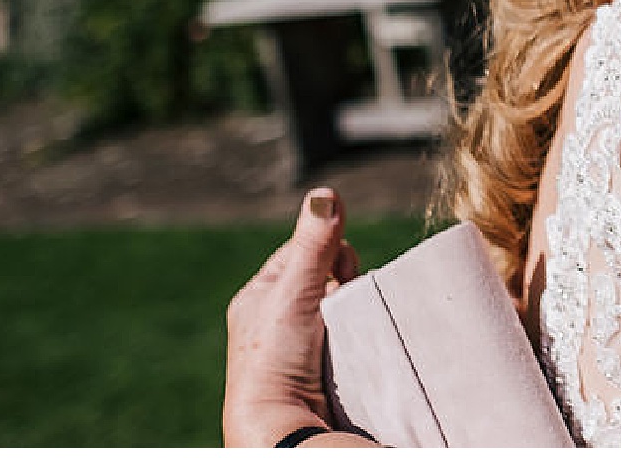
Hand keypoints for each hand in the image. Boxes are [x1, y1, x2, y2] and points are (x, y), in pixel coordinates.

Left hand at [223, 189, 360, 446]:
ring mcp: (299, 345)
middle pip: (327, 276)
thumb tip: (325, 193)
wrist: (283, 427)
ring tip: (356, 320)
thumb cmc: (275, 360)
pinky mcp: (321, 366)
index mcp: (259, 297)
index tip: (338, 268)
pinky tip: (361, 339)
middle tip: (345, 297)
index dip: (328, 250)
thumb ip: (314, 241)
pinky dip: (358, 330)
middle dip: (344, 279)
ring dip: (354, 306)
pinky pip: (348, 333)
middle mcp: (277, 319)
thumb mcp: (294, 290)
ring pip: (341, 304)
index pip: (304, 250)